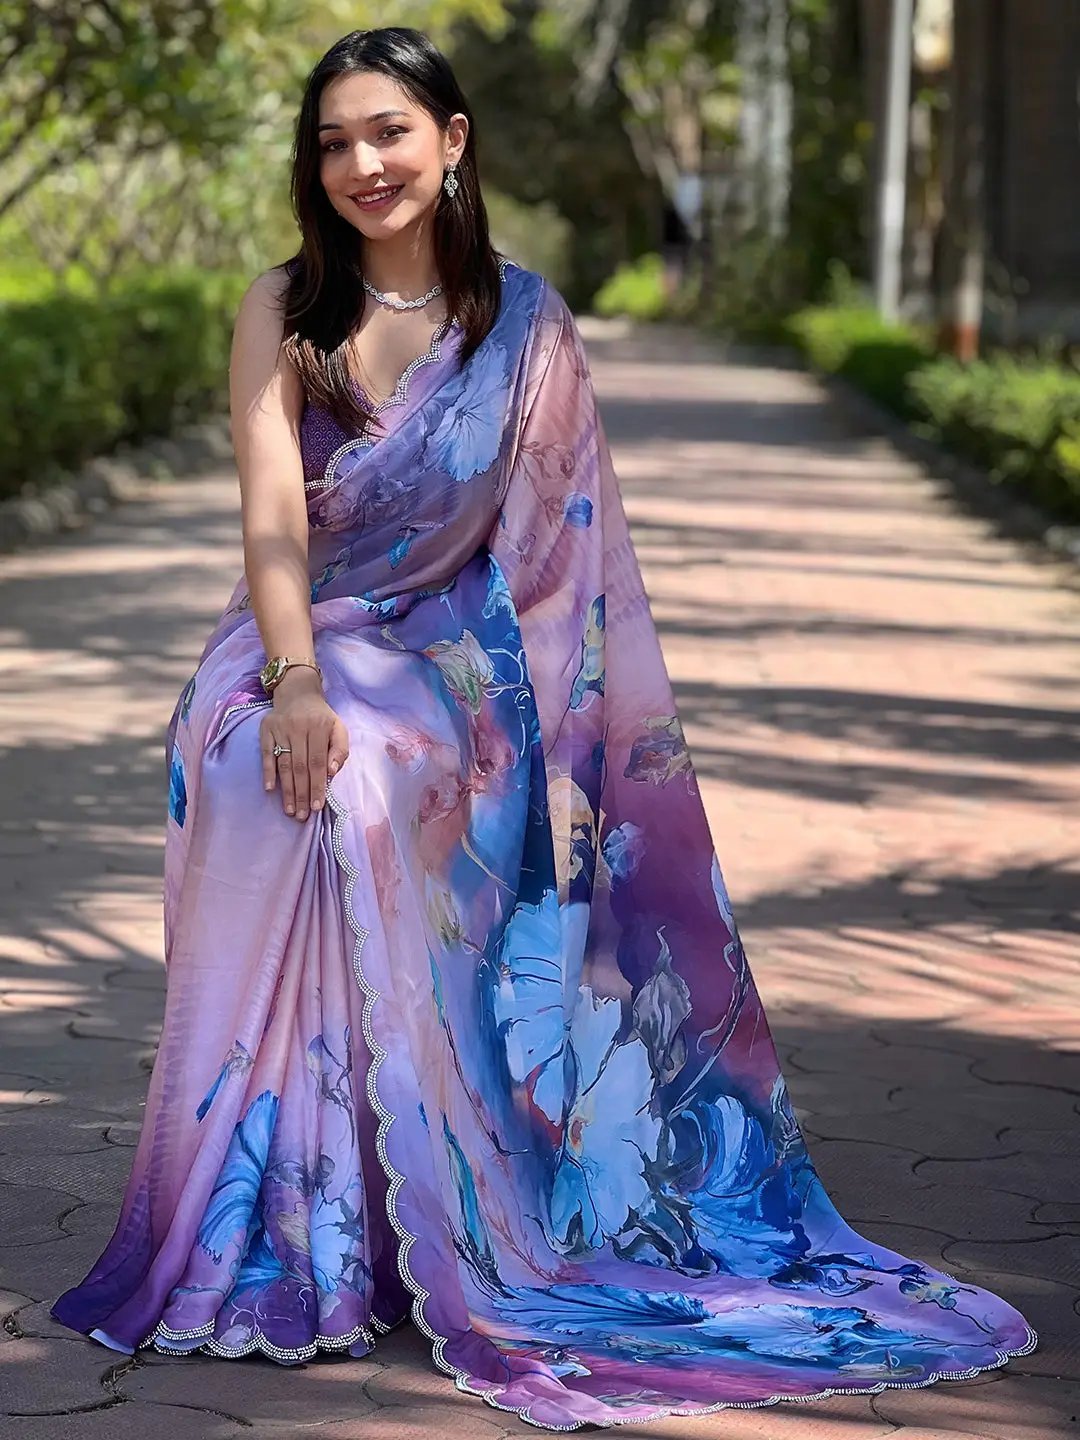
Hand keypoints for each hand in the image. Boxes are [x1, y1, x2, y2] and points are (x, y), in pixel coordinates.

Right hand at [259, 670, 348, 820]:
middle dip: (302, 794)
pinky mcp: (266, 730)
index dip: (317, 786)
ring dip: (286, 790)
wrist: (297, 691)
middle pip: (301, 767)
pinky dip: (268, 772)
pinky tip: (270, 790)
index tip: (317, 806)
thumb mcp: (338, 727)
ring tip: (290, 810)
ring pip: (284, 764)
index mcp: (320, 727)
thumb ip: (341, 749)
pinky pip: (266, 754)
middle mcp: (299, 728)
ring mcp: (281, 729)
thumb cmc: (321, 716)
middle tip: (302, 816)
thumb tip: (331, 772)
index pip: (318, 762)